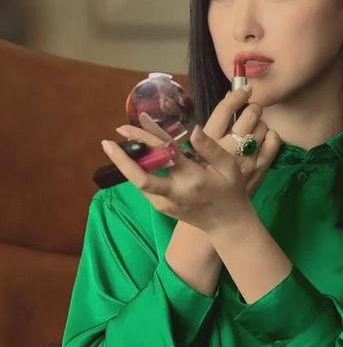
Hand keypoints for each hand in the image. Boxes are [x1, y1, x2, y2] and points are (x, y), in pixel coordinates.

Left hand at [101, 87, 280, 231]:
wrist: (227, 224)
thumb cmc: (231, 191)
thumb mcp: (229, 167)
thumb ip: (210, 148)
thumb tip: (193, 129)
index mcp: (193, 179)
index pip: (165, 154)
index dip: (146, 138)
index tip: (131, 123)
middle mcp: (175, 193)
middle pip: (140, 178)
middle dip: (121, 160)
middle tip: (107, 142)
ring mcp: (166, 204)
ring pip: (139, 184)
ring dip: (128, 165)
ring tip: (120, 147)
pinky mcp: (162, 209)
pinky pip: (145, 188)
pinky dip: (138, 173)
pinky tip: (138, 161)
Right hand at [201, 86, 281, 196]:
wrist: (215, 211)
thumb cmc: (203, 178)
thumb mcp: (196, 153)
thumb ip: (211, 129)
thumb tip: (227, 98)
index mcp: (210, 143)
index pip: (224, 110)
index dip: (236, 96)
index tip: (243, 89)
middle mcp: (230, 149)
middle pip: (249, 115)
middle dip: (252, 108)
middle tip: (249, 110)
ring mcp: (249, 158)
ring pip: (263, 127)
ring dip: (259, 123)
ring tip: (252, 128)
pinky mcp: (261, 167)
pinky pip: (274, 142)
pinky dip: (271, 136)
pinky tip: (263, 140)